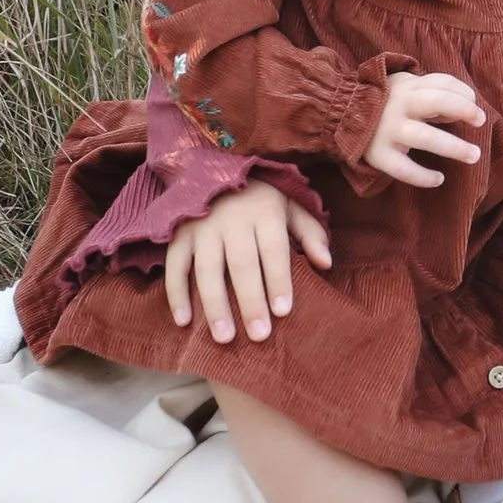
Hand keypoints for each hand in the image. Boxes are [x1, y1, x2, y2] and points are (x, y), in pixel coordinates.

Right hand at [165, 185, 331, 342]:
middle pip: (242, 264)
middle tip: (259, 336)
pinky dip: (176, 294)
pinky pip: (175, 266)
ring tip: (224, 337)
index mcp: (264, 211)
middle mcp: (232, 219)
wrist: (212, 166)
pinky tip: (184, 322)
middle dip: (250, 301)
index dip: (278, 280)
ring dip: (215, 305)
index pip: (274, 249)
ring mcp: (202, 227)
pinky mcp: (179, 235)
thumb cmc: (261, 197)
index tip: (283, 311)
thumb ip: (310, 233)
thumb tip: (326, 264)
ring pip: (208, 270)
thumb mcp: (291, 205)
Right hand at [365, 69, 485, 187]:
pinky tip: (439, 179)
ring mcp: (387, 131)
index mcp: (406, 87)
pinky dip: (422, 176)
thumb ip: (430, 92)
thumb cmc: (382, 102)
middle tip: (482, 121)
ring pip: (424, 137)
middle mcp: (397, 106)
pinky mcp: (378, 155)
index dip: (462, 92)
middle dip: (462, 110)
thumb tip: (465, 105)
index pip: (440, 83)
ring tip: (474, 155)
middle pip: (435, 101)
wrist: (338, 115)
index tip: (476, 105)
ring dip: (453, 146)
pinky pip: (403, 168)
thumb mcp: (403, 87)